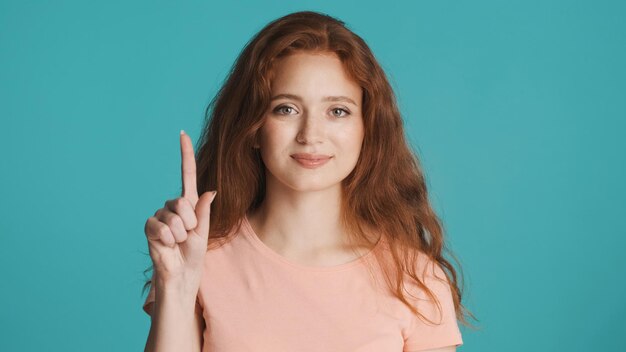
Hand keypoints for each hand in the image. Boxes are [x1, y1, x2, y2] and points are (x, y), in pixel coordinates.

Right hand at [144, 130, 216, 286]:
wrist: (182, 273)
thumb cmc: (194, 253)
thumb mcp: (204, 230)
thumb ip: (204, 211)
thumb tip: (210, 191)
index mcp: (188, 204)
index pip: (186, 174)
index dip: (185, 155)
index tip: (182, 134)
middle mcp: (172, 206)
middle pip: (183, 202)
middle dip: (189, 223)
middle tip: (187, 236)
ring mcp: (159, 215)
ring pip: (173, 217)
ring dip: (180, 234)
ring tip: (177, 243)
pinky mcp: (149, 227)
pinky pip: (160, 227)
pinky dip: (167, 239)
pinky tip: (167, 245)